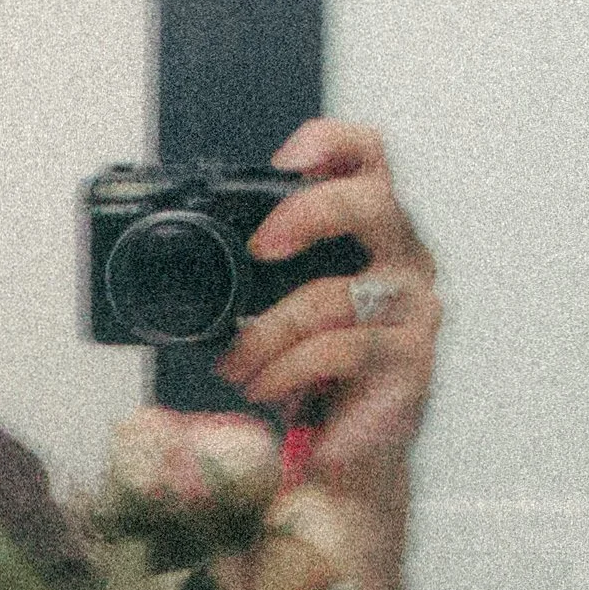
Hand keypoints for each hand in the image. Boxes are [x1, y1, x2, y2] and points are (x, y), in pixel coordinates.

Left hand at [217, 119, 438, 492]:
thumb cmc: (315, 367)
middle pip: (372, 204)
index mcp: (373, 231)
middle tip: (259, 248)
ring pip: (336, 297)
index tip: (283, 160)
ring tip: (234, 367)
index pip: (369, 159)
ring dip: (268, 334)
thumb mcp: (281, 306)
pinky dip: (287, 371)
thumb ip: (258, 273)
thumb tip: (174, 260)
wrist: (348, 447)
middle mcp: (405, 260)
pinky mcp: (412, 364)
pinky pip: (341, 353)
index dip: (331, 143)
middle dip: (307, 215)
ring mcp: (414, 311)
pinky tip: (264, 389)